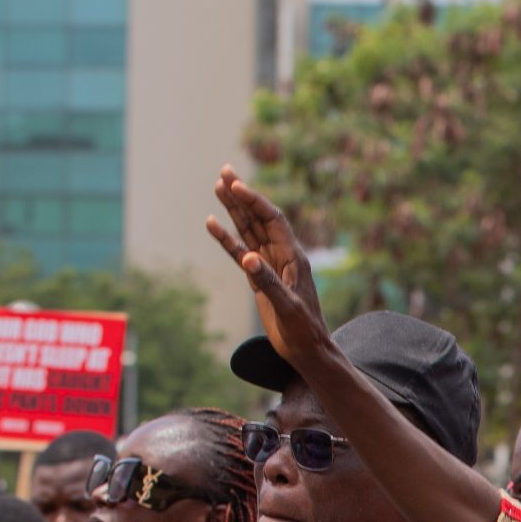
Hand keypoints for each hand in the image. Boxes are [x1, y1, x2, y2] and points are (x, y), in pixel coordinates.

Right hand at [205, 167, 334, 376]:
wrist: (308, 350)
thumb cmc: (304, 330)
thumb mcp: (287, 307)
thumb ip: (268, 282)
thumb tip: (248, 258)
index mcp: (294, 257)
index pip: (272, 220)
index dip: (254, 201)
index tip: (236, 185)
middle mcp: (282, 256)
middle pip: (259, 218)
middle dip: (242, 195)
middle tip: (224, 171)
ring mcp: (270, 265)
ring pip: (249, 231)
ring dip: (234, 210)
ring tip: (217, 187)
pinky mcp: (259, 278)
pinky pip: (240, 252)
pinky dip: (226, 239)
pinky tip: (212, 224)